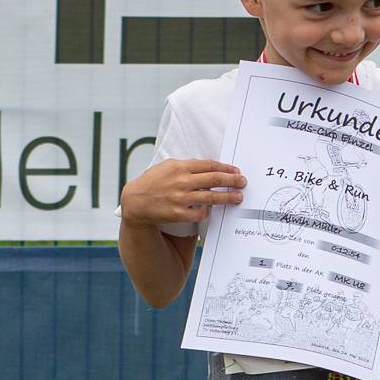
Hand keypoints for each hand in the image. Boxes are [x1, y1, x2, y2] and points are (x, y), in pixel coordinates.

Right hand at [121, 158, 245, 227]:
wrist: (136, 201)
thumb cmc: (153, 181)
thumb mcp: (167, 166)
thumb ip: (186, 166)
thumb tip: (206, 166)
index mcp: (180, 167)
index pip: (209, 165)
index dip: (225, 167)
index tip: (236, 170)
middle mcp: (182, 181)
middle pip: (214, 179)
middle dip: (232, 180)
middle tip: (243, 182)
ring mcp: (181, 198)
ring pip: (211, 196)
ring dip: (228, 197)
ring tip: (238, 197)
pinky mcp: (178, 213)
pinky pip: (200, 213)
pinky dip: (207, 210)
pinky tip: (210, 208)